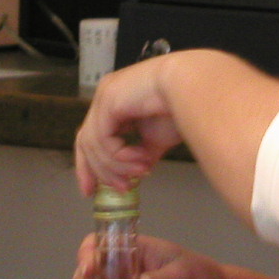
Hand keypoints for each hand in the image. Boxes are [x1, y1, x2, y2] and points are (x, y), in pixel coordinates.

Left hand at [72, 55, 181, 195]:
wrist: (191, 88)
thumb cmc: (180, 106)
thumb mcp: (157, 138)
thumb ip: (142, 152)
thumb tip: (138, 170)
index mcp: (116, 102)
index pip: (92, 137)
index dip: (90, 166)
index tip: (92, 190)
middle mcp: (106, 96)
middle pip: (86, 141)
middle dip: (97, 171)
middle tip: (119, 189)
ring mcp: (104, 96)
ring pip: (93, 144)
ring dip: (116, 166)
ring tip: (141, 173)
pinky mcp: (108, 100)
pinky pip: (102, 139)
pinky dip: (119, 156)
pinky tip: (141, 159)